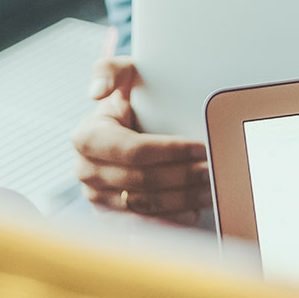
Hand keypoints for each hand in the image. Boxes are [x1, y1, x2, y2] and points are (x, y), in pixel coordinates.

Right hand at [72, 49, 209, 222]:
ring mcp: (96, 199)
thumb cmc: (129, 100)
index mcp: (86, 138)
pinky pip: (143, 226)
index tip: (201, 148)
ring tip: (211, 190)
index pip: (135, 150)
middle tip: (213, 169)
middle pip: (143, 181)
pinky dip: (170, 221)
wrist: (122, 128)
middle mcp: (85, 171)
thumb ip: (108, 70)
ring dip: (182, 200)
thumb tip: (97, 91)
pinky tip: (193, 211)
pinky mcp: (110, 219)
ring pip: (145, 206)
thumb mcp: (122, 75)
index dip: (171, 152)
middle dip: (183, 176)